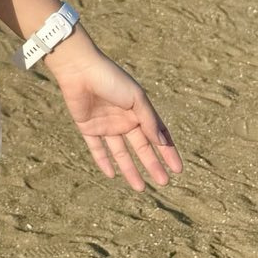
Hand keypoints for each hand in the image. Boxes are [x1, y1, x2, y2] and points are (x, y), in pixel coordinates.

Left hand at [43, 31, 182, 190]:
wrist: (80, 69)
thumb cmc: (111, 78)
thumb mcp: (136, 98)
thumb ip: (148, 120)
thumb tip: (162, 142)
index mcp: (138, 110)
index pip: (157, 135)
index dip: (168, 151)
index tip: (178, 169)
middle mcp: (124, 119)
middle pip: (141, 147)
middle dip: (152, 164)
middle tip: (163, 182)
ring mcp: (106, 124)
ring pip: (121, 152)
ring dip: (130, 169)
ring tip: (140, 188)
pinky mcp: (88, 127)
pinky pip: (97, 149)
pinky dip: (103, 161)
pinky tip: (111, 175)